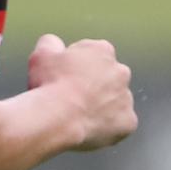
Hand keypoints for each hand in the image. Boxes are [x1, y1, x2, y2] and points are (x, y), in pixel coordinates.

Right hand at [27, 34, 137, 149]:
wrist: (57, 118)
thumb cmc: (50, 84)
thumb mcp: (42, 54)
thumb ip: (51, 43)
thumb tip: (54, 43)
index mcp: (102, 50)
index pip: (93, 53)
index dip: (77, 64)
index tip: (65, 74)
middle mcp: (120, 71)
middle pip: (109, 76)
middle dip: (95, 83)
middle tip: (73, 95)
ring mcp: (126, 98)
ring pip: (115, 100)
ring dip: (103, 104)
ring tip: (80, 114)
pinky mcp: (128, 122)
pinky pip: (121, 123)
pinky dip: (109, 126)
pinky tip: (90, 126)